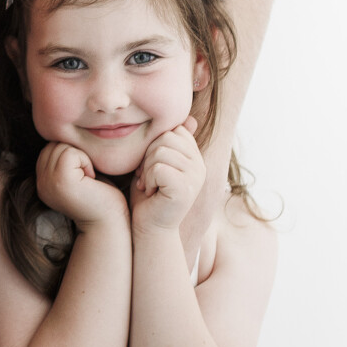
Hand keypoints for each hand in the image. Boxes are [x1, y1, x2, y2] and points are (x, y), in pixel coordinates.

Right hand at [36, 140, 127, 230]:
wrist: (109, 223)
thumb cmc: (101, 197)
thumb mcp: (78, 175)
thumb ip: (65, 160)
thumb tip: (64, 131)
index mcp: (43, 182)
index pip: (50, 148)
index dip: (71, 155)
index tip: (83, 175)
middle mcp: (41, 183)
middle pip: (54, 144)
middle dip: (75, 154)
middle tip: (87, 178)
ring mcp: (48, 183)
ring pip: (61, 147)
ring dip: (81, 157)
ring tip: (88, 179)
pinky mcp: (61, 181)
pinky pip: (70, 153)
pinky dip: (85, 161)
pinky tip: (91, 179)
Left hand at [131, 117, 205, 235]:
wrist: (149, 228)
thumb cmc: (149, 195)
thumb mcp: (158, 163)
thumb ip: (169, 143)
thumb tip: (190, 119)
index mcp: (195, 158)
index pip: (174, 130)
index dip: (155, 145)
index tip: (150, 167)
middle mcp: (200, 166)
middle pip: (167, 138)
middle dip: (148, 156)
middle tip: (147, 178)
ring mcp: (195, 177)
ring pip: (161, 152)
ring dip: (147, 169)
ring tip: (149, 185)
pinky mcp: (185, 189)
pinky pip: (159, 168)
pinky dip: (148, 179)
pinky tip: (151, 192)